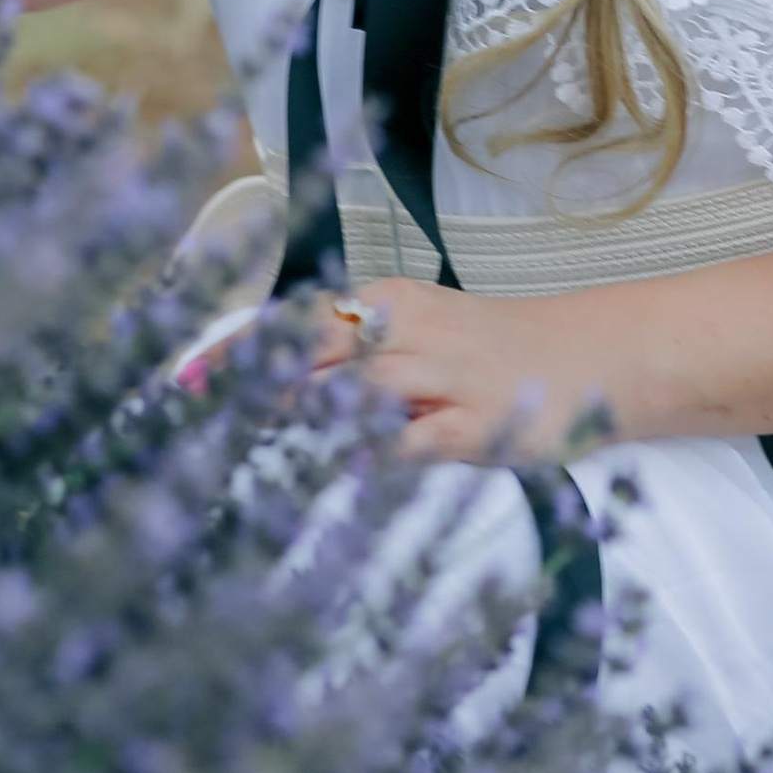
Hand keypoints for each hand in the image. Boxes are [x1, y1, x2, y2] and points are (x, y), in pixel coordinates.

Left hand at [162, 278, 607, 462]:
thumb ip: (350, 354)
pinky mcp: (474, 426)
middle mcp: (408, 332)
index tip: (179, 381)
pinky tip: (340, 468)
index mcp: (387, 304)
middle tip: (196, 415)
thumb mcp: (418, 333)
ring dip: (298, 421)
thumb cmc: (491, 352)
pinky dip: (373, 455)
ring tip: (249, 444)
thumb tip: (264, 378)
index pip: (294, 321)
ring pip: (353, 394)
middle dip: (250, 386)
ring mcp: (442, 379)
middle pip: (310, 353)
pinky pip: (411, 442)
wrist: (593, 356)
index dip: (234, 352)